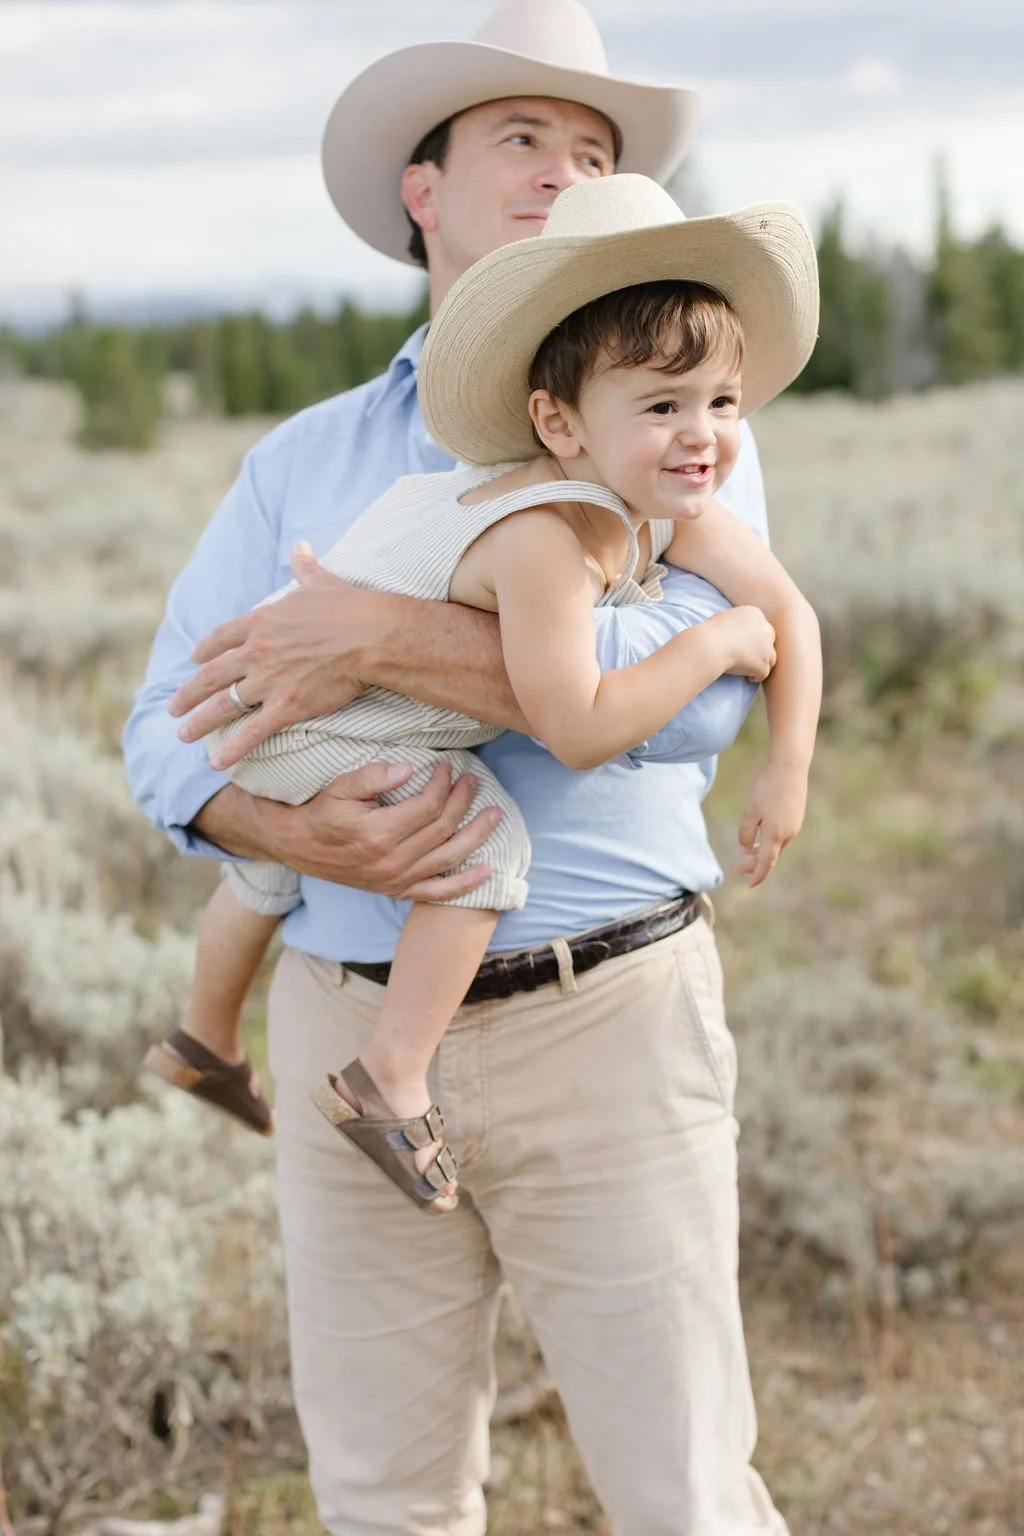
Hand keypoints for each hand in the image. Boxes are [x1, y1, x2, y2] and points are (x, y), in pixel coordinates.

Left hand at [169, 543, 383, 768]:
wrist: (369, 635)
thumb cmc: (349, 607)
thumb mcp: (320, 581)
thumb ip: (304, 567)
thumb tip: (301, 545)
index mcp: (260, 622)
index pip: (221, 638)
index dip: (205, 651)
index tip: (194, 660)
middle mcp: (255, 652)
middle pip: (211, 676)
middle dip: (188, 693)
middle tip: (173, 706)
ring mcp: (268, 681)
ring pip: (222, 706)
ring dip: (199, 722)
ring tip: (182, 734)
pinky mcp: (286, 706)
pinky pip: (252, 731)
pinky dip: (232, 748)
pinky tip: (217, 762)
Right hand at [256, 760, 502, 902]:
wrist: (297, 846)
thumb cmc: (320, 812)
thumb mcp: (339, 787)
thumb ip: (373, 776)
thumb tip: (408, 769)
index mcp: (378, 834)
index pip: (427, 806)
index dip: (442, 784)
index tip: (447, 767)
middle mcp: (391, 862)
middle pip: (442, 828)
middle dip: (463, 801)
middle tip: (473, 781)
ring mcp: (396, 880)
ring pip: (448, 857)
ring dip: (476, 835)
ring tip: (494, 815)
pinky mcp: (396, 891)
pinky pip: (437, 893)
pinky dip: (465, 884)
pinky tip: (487, 870)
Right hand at [714, 605, 776, 682]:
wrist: (710, 645)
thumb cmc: (711, 632)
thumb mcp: (726, 618)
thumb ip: (738, 623)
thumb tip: (737, 631)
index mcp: (756, 614)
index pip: (761, 628)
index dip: (753, 639)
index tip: (741, 645)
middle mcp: (766, 629)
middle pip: (769, 642)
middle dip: (760, 651)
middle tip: (746, 658)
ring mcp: (767, 648)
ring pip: (770, 659)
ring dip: (760, 664)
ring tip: (746, 668)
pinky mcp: (763, 664)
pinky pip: (763, 674)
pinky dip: (755, 676)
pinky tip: (745, 676)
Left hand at [736, 762, 807, 886]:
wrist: (790, 768)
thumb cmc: (767, 788)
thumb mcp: (750, 811)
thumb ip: (745, 832)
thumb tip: (744, 849)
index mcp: (776, 834)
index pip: (766, 862)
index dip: (757, 874)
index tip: (749, 884)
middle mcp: (788, 834)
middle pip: (771, 856)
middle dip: (755, 864)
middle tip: (739, 868)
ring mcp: (795, 825)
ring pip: (777, 845)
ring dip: (762, 851)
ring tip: (746, 851)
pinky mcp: (796, 817)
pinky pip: (782, 835)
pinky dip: (770, 840)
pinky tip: (761, 834)